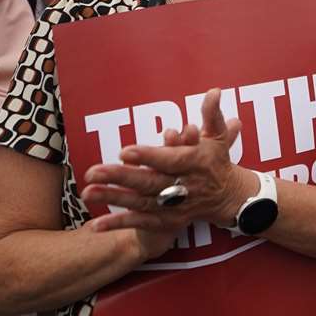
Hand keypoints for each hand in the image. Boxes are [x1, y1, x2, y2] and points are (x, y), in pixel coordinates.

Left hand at [82, 88, 253, 233]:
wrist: (227, 197)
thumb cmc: (216, 161)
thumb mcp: (218, 136)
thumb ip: (212, 114)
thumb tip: (214, 91)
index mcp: (194, 164)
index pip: (169, 159)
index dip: (148, 156)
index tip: (125, 151)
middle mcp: (182, 187)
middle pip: (149, 182)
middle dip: (120, 177)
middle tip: (93, 172)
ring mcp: (173, 206)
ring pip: (139, 202)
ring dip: (113, 198)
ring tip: (87, 192)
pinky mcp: (165, 221)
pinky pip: (139, 222)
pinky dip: (118, 223)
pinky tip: (95, 224)